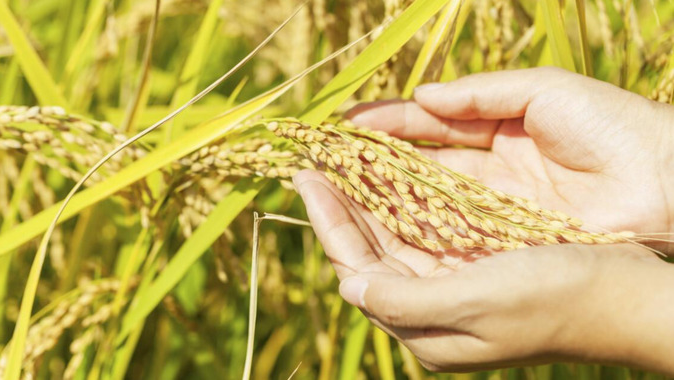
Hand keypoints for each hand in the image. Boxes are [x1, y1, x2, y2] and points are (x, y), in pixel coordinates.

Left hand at [293, 170, 673, 374]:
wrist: (627, 297)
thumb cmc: (557, 300)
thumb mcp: (477, 302)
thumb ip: (406, 299)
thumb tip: (349, 289)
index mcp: (426, 330)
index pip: (358, 272)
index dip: (329, 225)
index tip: (307, 180)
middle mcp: (432, 312)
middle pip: (370, 254)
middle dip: (341, 209)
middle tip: (315, 166)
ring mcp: (452, 288)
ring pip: (394, 240)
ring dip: (368, 203)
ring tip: (343, 165)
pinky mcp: (474, 267)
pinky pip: (424, 233)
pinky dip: (404, 204)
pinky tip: (391, 178)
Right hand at [347, 67, 673, 253]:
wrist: (665, 182)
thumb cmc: (610, 125)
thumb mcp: (544, 91)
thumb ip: (481, 92)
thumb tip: (421, 95)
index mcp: (500, 128)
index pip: (432, 125)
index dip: (390, 123)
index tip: (348, 124)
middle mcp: (491, 170)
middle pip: (421, 164)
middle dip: (376, 161)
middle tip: (332, 160)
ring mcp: (495, 207)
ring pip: (428, 200)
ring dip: (386, 195)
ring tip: (342, 188)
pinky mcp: (503, 240)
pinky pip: (450, 231)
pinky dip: (416, 225)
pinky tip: (381, 220)